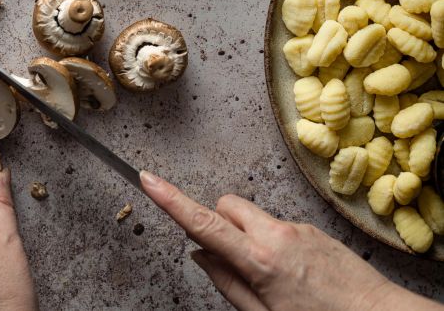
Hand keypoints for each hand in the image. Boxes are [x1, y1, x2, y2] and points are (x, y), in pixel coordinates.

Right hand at [138, 170, 442, 310]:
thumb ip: (227, 283)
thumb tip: (200, 256)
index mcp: (258, 260)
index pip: (203, 223)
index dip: (170, 200)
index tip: (147, 180)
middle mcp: (276, 234)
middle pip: (226, 205)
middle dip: (217, 222)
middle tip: (227, 256)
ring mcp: (298, 227)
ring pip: (252, 215)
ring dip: (246, 234)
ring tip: (268, 273)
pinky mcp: (314, 228)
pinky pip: (277, 225)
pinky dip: (271, 240)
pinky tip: (291, 272)